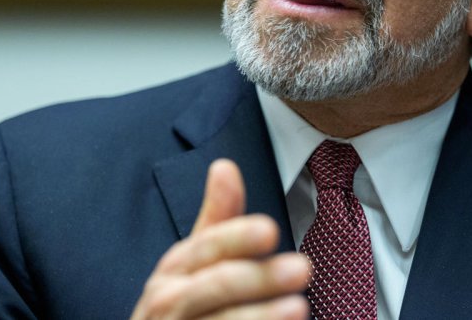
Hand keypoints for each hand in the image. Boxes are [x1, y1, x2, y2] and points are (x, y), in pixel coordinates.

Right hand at [131, 159, 310, 318]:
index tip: (270, 230)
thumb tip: (224, 165)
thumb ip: (216, 218)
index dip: (238, 237)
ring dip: (260, 315)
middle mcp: (169, 300)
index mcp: (175, 268)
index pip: (208, 246)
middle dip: (260, 277)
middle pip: (217, 284)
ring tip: (298, 308)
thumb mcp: (193, 261)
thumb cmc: (180, 304)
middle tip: (302, 269)